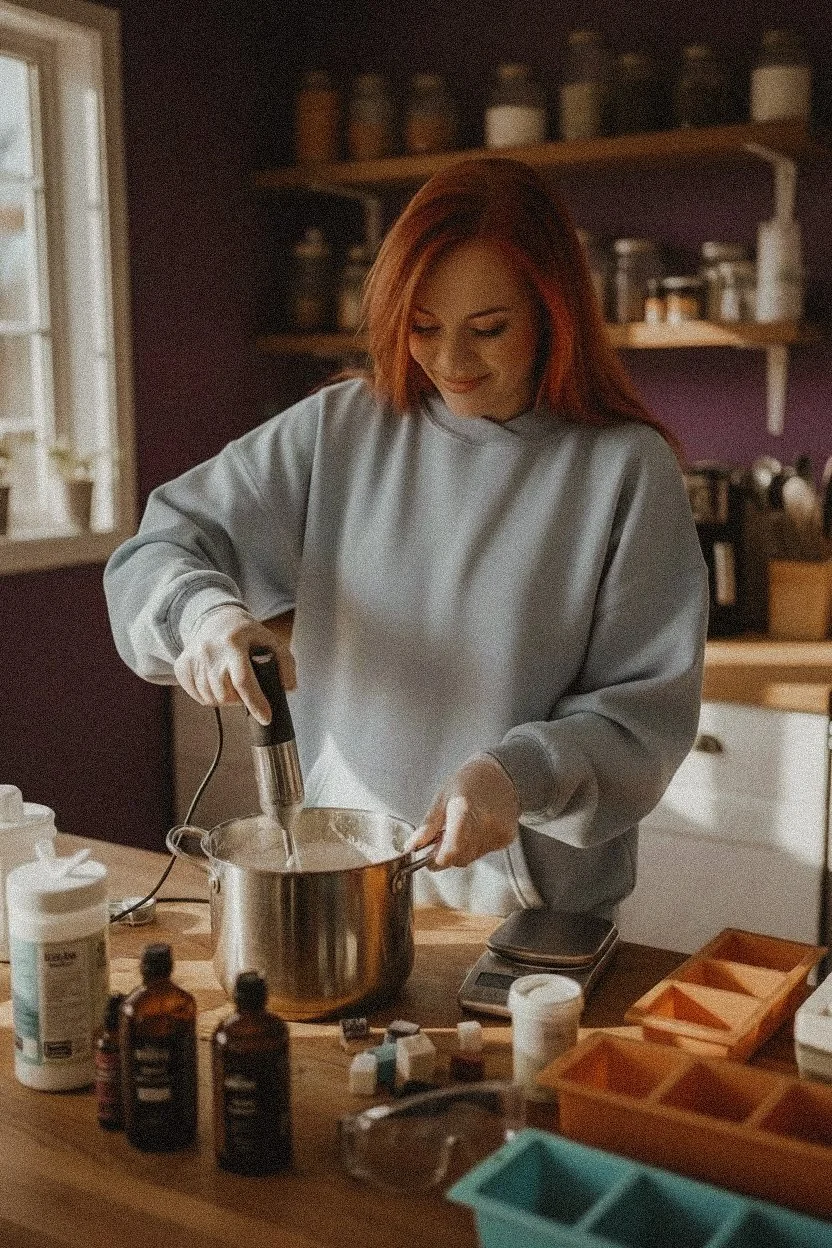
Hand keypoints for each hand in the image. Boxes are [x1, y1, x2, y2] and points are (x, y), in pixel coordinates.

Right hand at [173, 605, 296, 724]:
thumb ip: (285, 662)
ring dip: (225, 699)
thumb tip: (289, 688)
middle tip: (244, 689)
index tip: (266, 718)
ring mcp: (193, 658)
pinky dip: (210, 697)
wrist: (214, 619)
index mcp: (233, 643)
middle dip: (239, 700)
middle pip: (225, 695)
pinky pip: (197, 697)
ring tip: (231, 683)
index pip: (243, 680)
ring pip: (211, 699)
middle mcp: (209, 651)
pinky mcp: (182, 666)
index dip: (255, 702)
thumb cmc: (245, 633)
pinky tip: (216, 682)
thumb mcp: (270, 640)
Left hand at [408, 754, 520, 868]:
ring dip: (461, 850)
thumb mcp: (442, 797)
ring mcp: (498, 832)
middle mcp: (484, 824)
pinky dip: (475, 846)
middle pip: (460, 858)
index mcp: (464, 811)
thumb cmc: (470, 781)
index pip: (450, 852)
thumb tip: (412, 846)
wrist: (502, 774)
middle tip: (443, 838)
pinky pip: (484, 852)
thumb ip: (428, 825)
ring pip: (471, 857)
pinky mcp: (506, 838)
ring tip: (461, 828)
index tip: (427, 859)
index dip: (436, 861)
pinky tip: (477, 828)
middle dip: (447, 854)